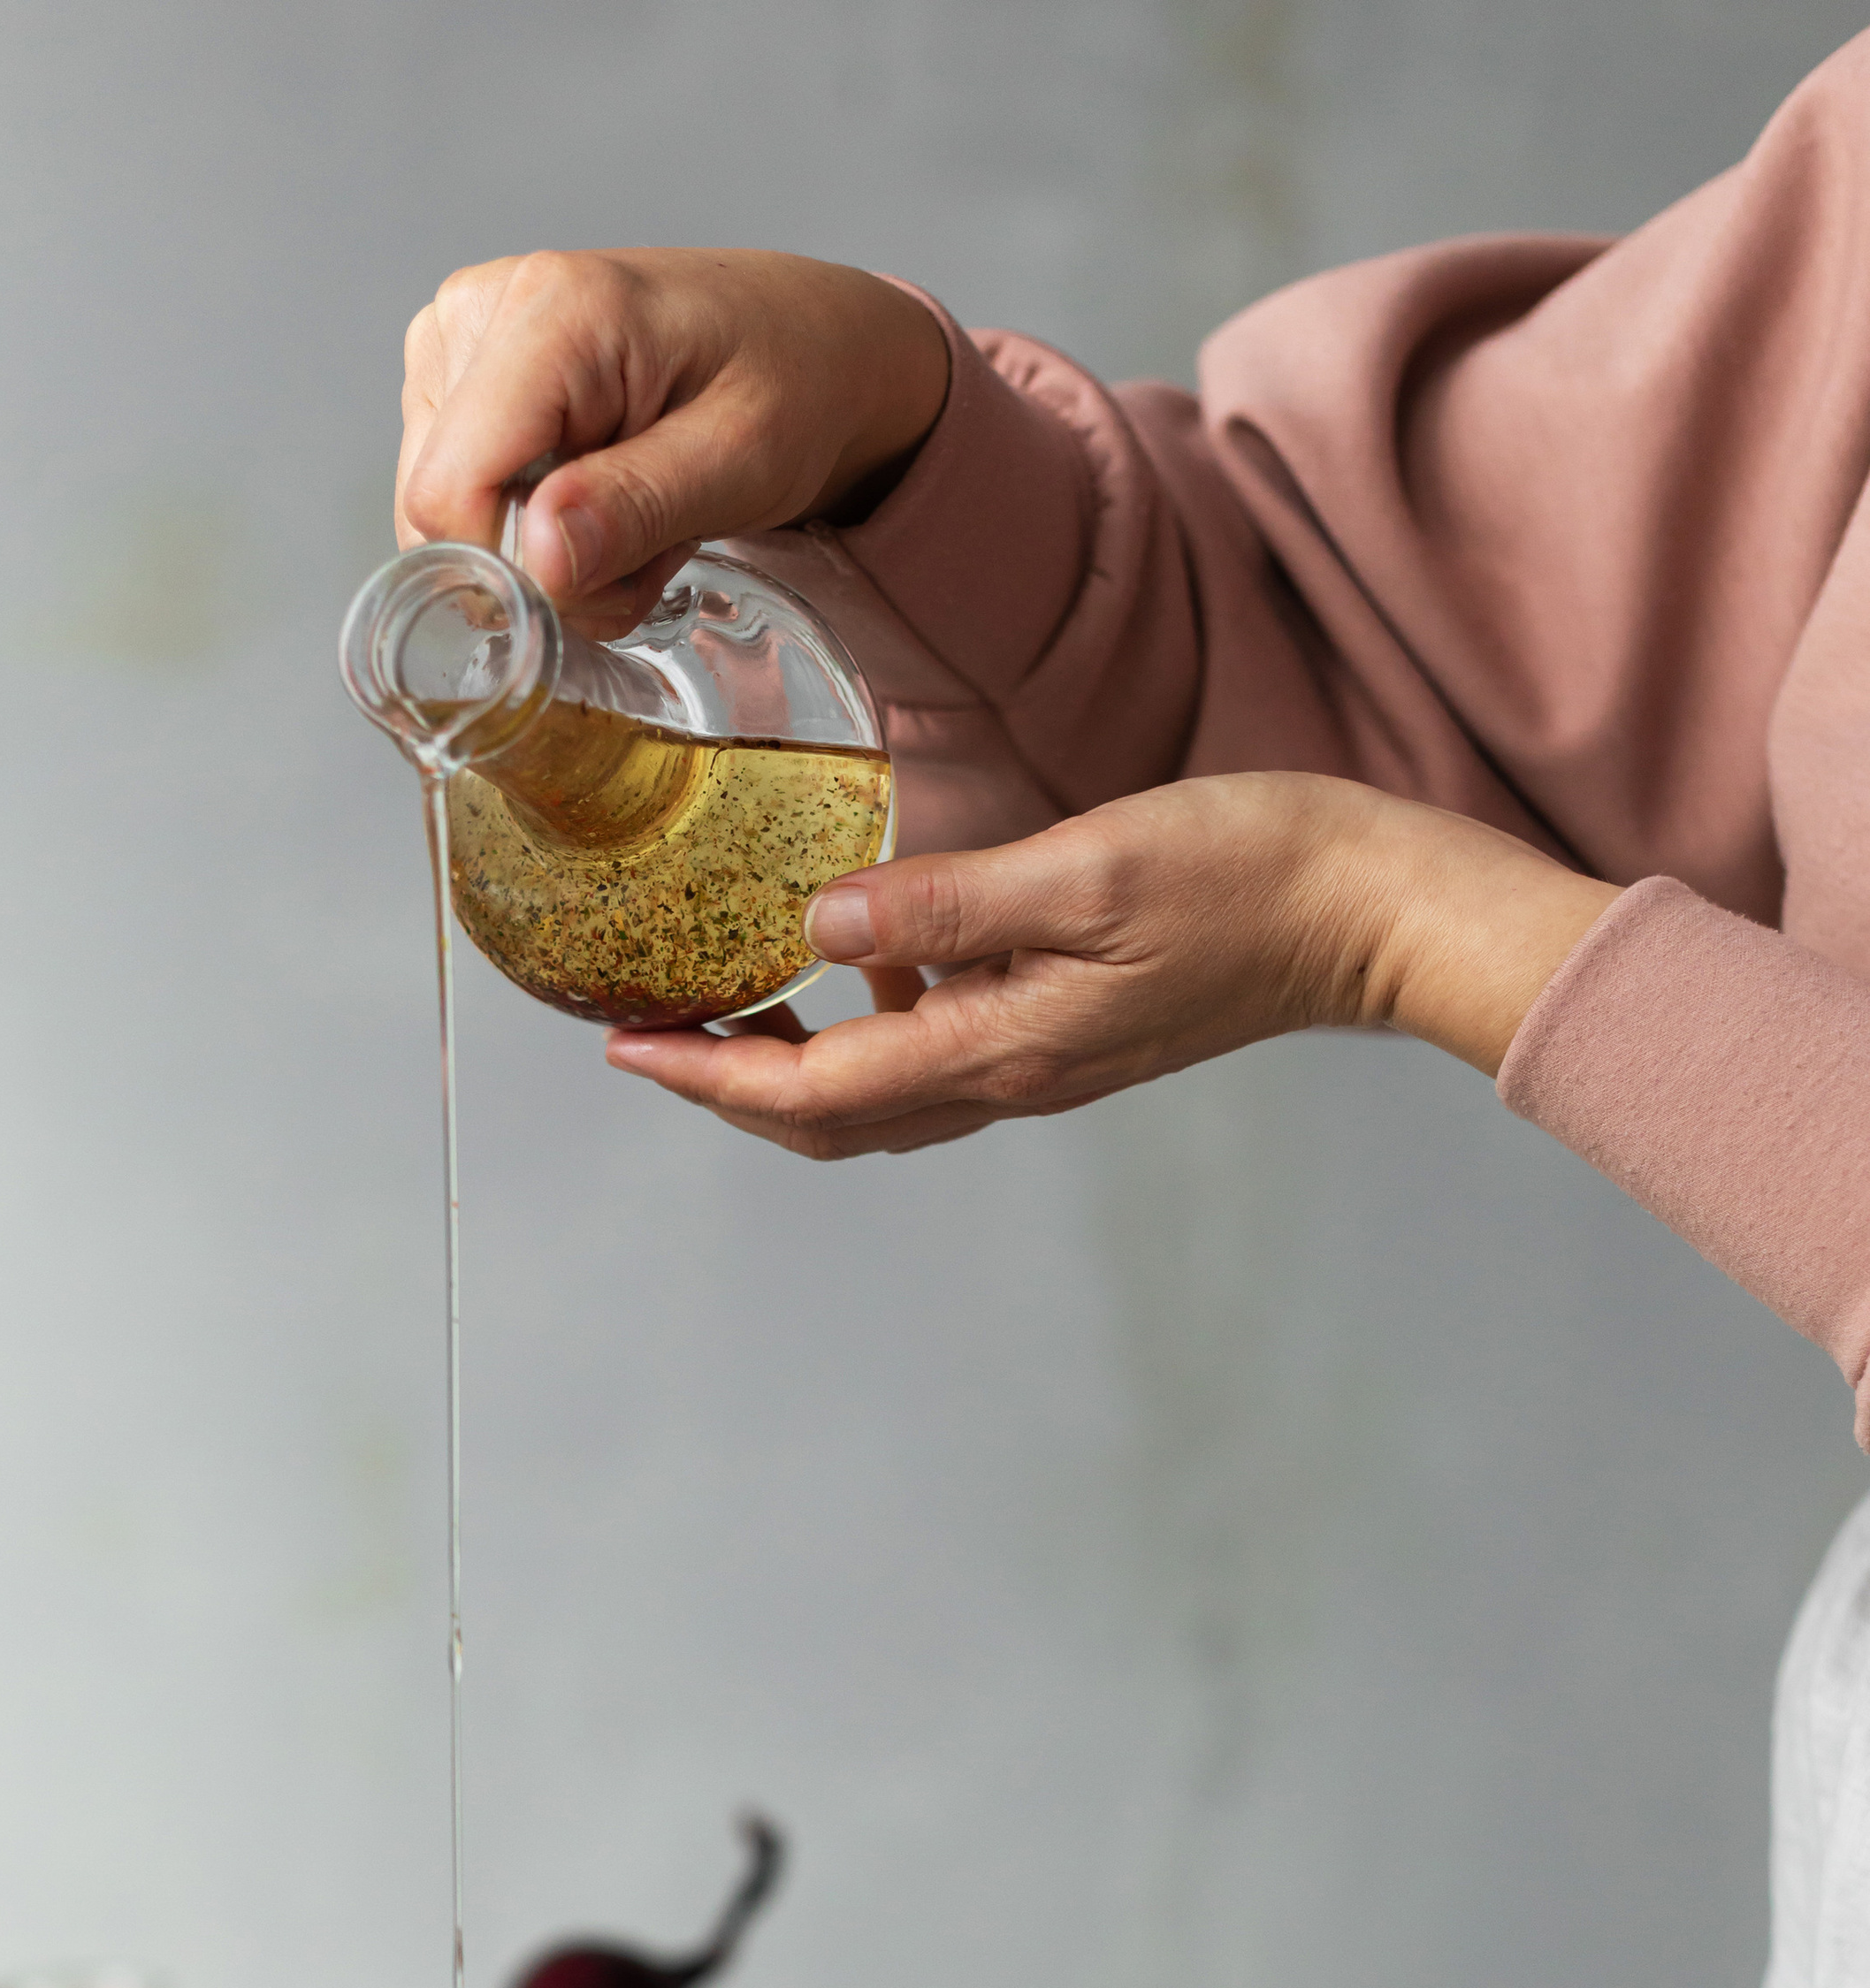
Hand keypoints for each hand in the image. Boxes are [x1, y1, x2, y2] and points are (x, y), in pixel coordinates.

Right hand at [397, 249, 950, 635]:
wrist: (805, 342)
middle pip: (437, 509)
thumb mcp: (741, 460)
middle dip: (539, 568)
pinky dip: (535, 532)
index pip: (449, 489)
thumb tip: (536, 558)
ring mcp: (458, 343)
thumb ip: (636, 508)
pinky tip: (602, 497)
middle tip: (645, 543)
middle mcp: (479, 312)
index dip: (517, 570)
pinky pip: (462, 500)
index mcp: (549, 310)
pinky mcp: (459, 379)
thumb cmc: (790, 382)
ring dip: (547, 556)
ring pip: (446, 517)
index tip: (613, 578)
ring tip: (636, 512)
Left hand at [603, 775, 1622, 1155]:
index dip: (707, 1077)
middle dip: (729, 1088)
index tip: (622, 1046)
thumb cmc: (1249, 874)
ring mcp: (1045, 1065)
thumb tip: (819, 918)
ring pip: (882, 1099)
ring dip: (794, 1070)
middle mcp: (1012, 1077)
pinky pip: (942, 1060)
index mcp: (1002, 1045)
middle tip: (645, 1036)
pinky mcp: (1074, 1037)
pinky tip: (863, 956)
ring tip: (724, 1006)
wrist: (1370, 914)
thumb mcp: (1088, 864)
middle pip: (833, 1119)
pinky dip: (874, 1031)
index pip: (816, 1090)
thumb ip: (948, 899)